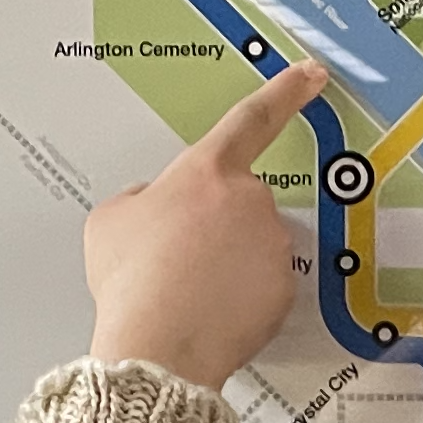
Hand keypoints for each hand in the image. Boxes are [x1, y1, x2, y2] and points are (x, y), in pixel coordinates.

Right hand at [84, 60, 326, 387]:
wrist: (158, 348)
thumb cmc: (131, 282)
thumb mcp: (110, 221)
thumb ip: (140, 198)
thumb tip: (154, 204)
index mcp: (205, 173)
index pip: (251, 119)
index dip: (285, 91)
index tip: (312, 73)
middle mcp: (249, 201)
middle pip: (237, 203)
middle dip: (213, 226)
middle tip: (176, 261)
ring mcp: (272, 245)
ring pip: (251, 247)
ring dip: (226, 263)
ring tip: (186, 293)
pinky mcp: (284, 289)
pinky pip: (263, 286)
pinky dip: (241, 298)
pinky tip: (210, 313)